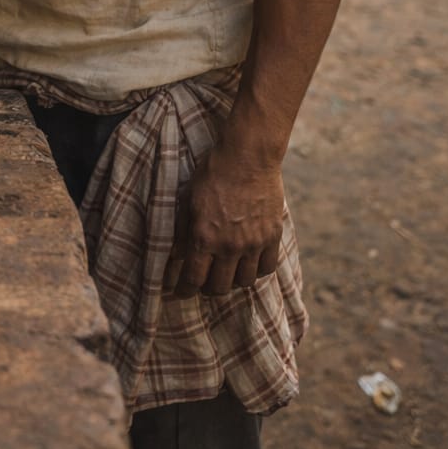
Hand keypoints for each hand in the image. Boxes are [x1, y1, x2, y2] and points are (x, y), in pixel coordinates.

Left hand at [164, 141, 283, 298]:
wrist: (248, 155)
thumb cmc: (213, 172)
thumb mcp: (188, 199)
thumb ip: (182, 230)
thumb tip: (175, 255)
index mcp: (204, 237)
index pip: (193, 279)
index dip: (184, 291)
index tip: (181, 293)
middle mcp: (229, 246)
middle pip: (219, 287)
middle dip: (208, 289)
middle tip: (204, 282)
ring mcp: (254, 243)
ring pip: (244, 282)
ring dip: (232, 281)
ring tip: (227, 272)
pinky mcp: (272, 236)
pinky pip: (266, 268)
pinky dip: (256, 270)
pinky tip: (249, 263)